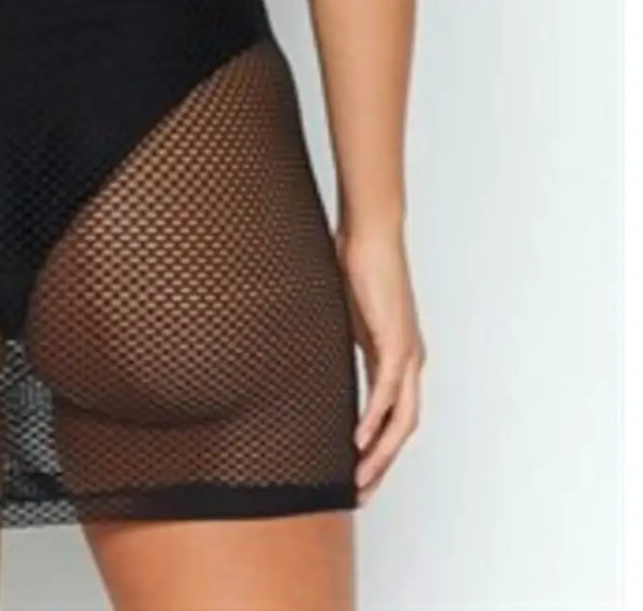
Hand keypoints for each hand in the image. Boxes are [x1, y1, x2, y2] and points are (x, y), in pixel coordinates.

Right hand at [336, 224, 425, 504]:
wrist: (370, 234)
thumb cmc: (355, 263)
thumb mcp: (344, 315)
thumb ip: (340, 341)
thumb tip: (316, 357)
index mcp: (396, 356)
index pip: (393, 414)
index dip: (379, 447)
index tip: (359, 471)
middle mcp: (409, 360)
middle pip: (403, 427)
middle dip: (383, 463)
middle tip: (362, 491)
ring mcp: (407, 353)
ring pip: (402, 419)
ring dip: (382, 452)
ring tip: (361, 477)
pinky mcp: (397, 342)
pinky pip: (389, 393)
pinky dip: (376, 420)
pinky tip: (360, 439)